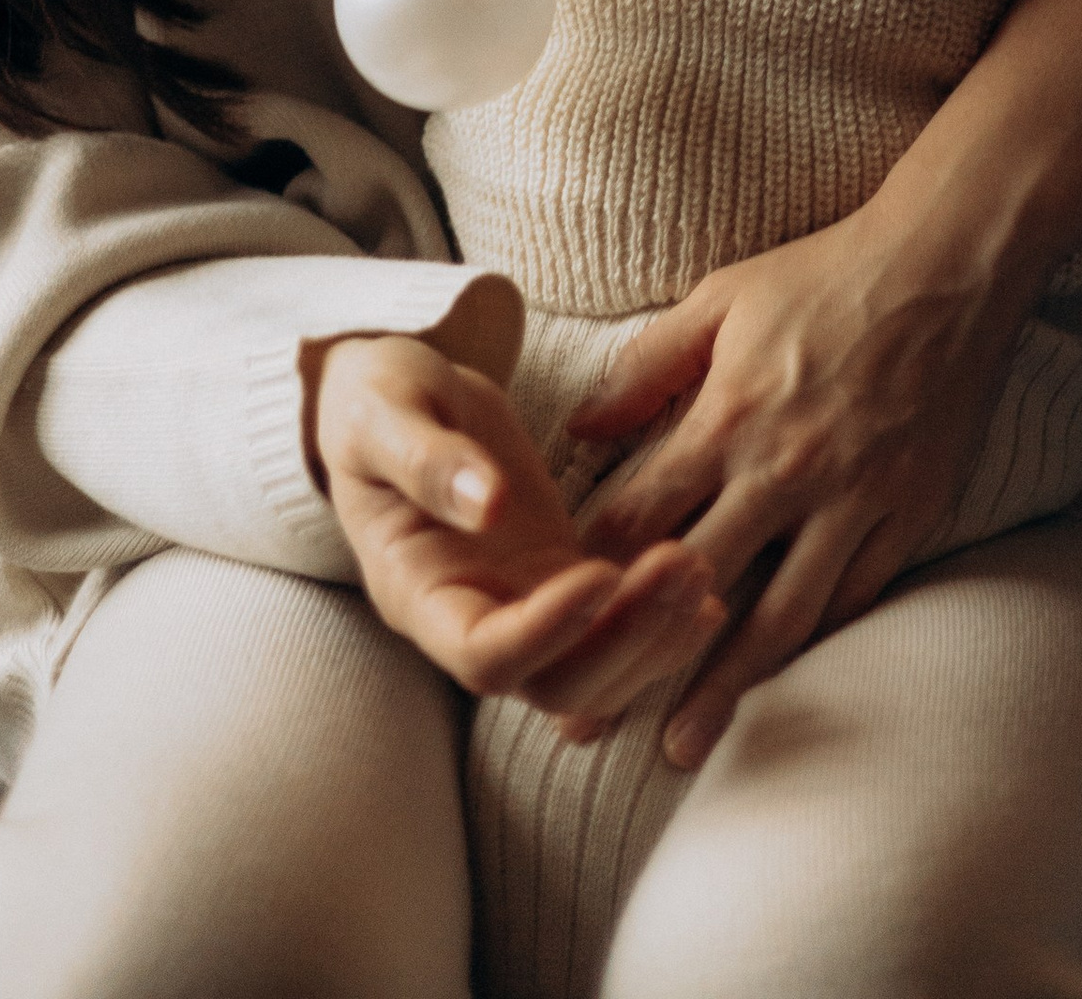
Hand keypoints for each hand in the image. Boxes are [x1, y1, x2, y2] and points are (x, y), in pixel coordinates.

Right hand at [312, 334, 724, 717]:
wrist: (392, 399)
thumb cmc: (375, 404)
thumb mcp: (385, 413)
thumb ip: (428, 461)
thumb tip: (487, 505)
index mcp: (415, 594)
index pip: (483, 655)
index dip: (546, 632)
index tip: (601, 575)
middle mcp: (469, 619)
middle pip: (553, 682)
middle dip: (624, 641)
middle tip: (682, 568)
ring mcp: (518, 605)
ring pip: (592, 670)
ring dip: (653, 636)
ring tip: (701, 570)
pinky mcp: (555, 578)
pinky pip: (612, 627)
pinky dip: (660, 621)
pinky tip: (706, 589)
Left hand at [564, 204, 1026, 769]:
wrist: (949, 266)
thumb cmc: (827, 274)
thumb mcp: (721, 297)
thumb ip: (646, 367)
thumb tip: (578, 429)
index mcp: (728, 416)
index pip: (638, 517)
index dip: (588, 575)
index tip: (550, 622)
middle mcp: (784, 472)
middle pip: (694, 587)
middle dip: (631, 657)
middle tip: (582, 722)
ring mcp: (851, 502)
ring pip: (777, 618)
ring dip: (722, 687)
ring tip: (678, 746)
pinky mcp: (906, 516)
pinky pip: (851, 598)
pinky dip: (810, 646)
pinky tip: (778, 684)